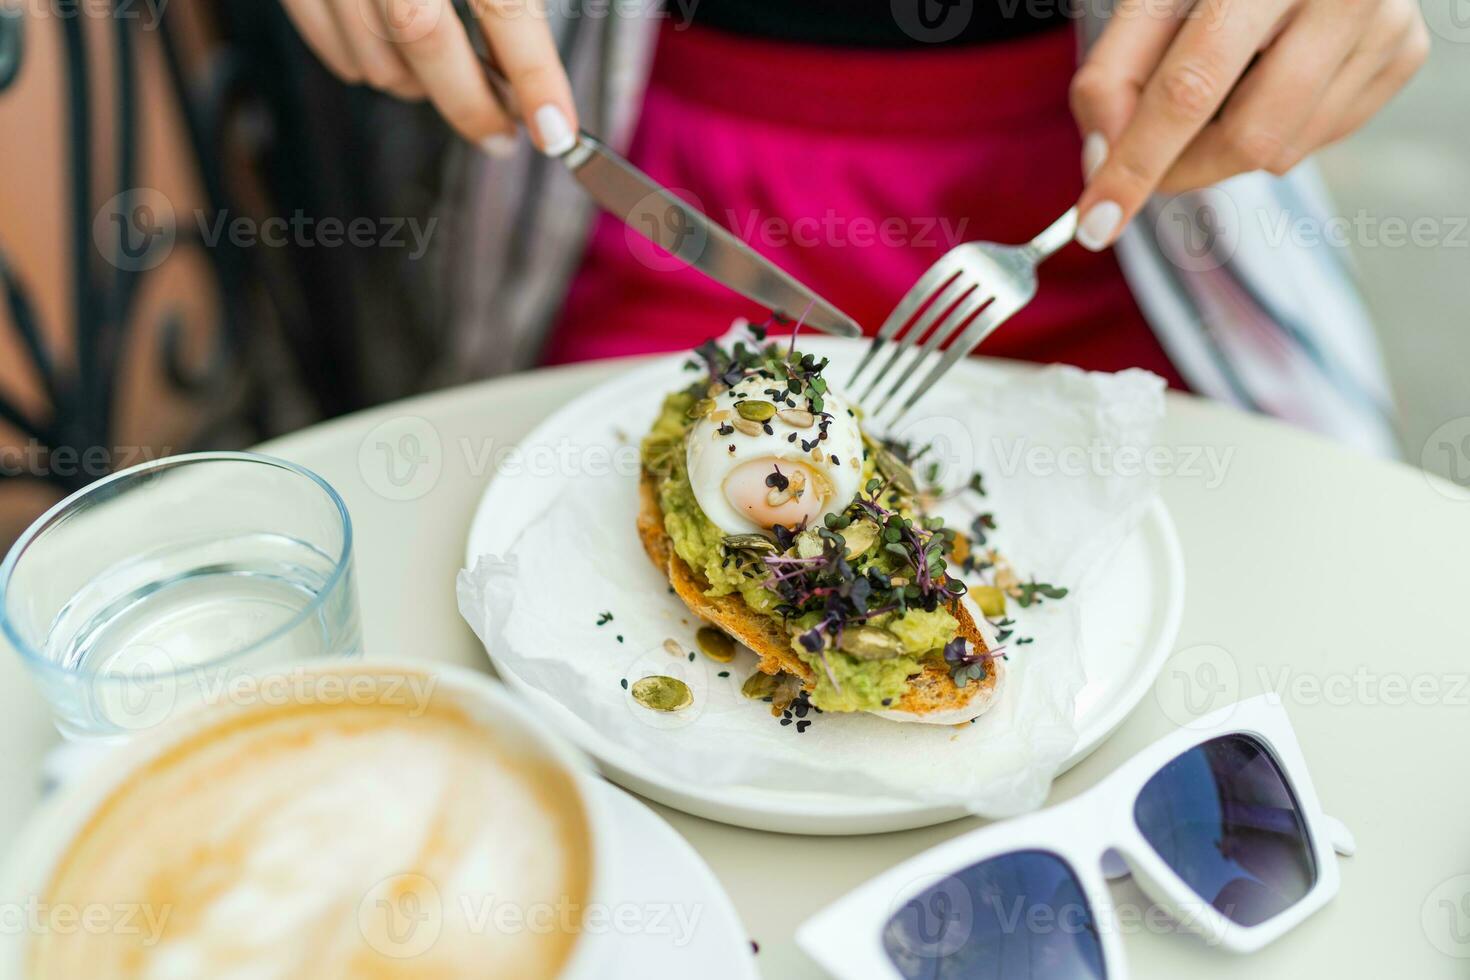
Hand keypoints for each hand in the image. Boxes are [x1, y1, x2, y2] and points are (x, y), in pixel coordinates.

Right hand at [276, 0, 577, 155]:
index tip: (557, 129)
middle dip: (472, 105)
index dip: (535, 79)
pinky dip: (372, 67)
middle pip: (427, 41)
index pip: (503, 7)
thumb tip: (520, 49)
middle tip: (503, 132)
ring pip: (377, 55)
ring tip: (451, 78)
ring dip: (422, 86)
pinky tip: (400, 57)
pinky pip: (334, 49)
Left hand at [1069, 0, 1429, 249]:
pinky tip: (1268, 77)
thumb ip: (1112, 74)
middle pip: (1246, 138)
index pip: (1191, 89)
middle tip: (1144, 162)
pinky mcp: (1404, 53)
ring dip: (1222, 148)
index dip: (1138, 162)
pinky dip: (1271, 131)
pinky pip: (1315, 141)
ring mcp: (1385, 25)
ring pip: (1279, 154)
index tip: (1096, 222)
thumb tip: (1102, 163)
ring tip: (1222, 81)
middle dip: (1179, 168)